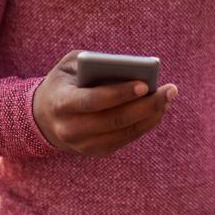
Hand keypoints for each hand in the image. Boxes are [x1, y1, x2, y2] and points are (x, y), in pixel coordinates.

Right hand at [31, 49, 177, 156]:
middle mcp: (70, 129)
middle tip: (170, 89)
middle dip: (146, 105)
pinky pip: (126, 139)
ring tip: (169, 97)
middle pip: (115, 120)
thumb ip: (93, 62)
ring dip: (151, 116)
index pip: (93, 101)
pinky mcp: (96, 151)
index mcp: (61, 103)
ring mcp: (83, 145)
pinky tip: (159, 109)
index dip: (119, 94)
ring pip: (124, 133)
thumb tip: (129, 69)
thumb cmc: (65, 82)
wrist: (44, 116)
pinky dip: (145, 124)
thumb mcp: (70, 65)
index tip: (144, 84)